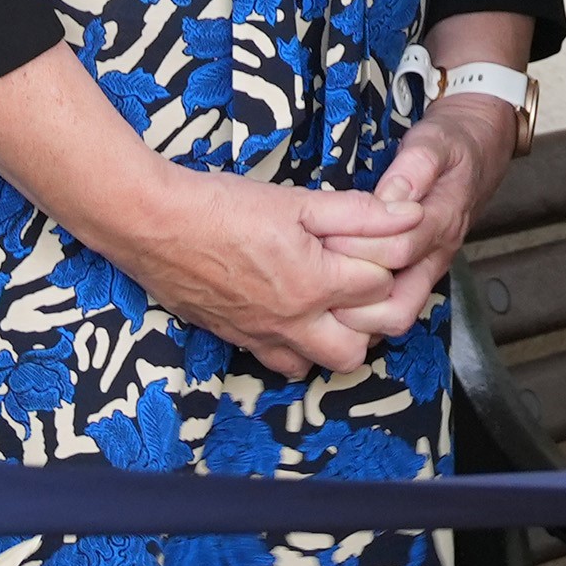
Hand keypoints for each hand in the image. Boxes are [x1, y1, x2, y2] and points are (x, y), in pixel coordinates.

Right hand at [123, 165, 423, 380]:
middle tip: (364, 282)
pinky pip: (280, 362)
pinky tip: (294, 315)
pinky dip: (296, 347)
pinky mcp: (238, 339)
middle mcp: (293, 322)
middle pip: (359, 346)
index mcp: (314, 284)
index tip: (377, 241)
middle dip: (371, 319)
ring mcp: (263, 336)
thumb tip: (411, 214)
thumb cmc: (223, 206)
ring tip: (334, 302)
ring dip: (336, 339)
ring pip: (320, 363)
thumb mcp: (298, 201)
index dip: (386, 261)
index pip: (379, 287)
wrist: (154, 225)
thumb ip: (360, 214)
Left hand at [315, 96, 523, 329]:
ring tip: (324, 287)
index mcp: (443, 221)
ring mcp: (427, 271)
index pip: (399, 251)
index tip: (326, 232)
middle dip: (356, 301)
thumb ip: (413, 168)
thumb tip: (387, 198)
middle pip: (399, 307)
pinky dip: (362, 311)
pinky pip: (390, 310)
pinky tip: (337, 290)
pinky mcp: (417, 276)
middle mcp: (437, 256)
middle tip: (320, 275)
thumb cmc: (451, 144)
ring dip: (357, 314)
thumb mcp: (435, 142)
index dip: (359, 247)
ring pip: (395, 318)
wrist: (478, 151)